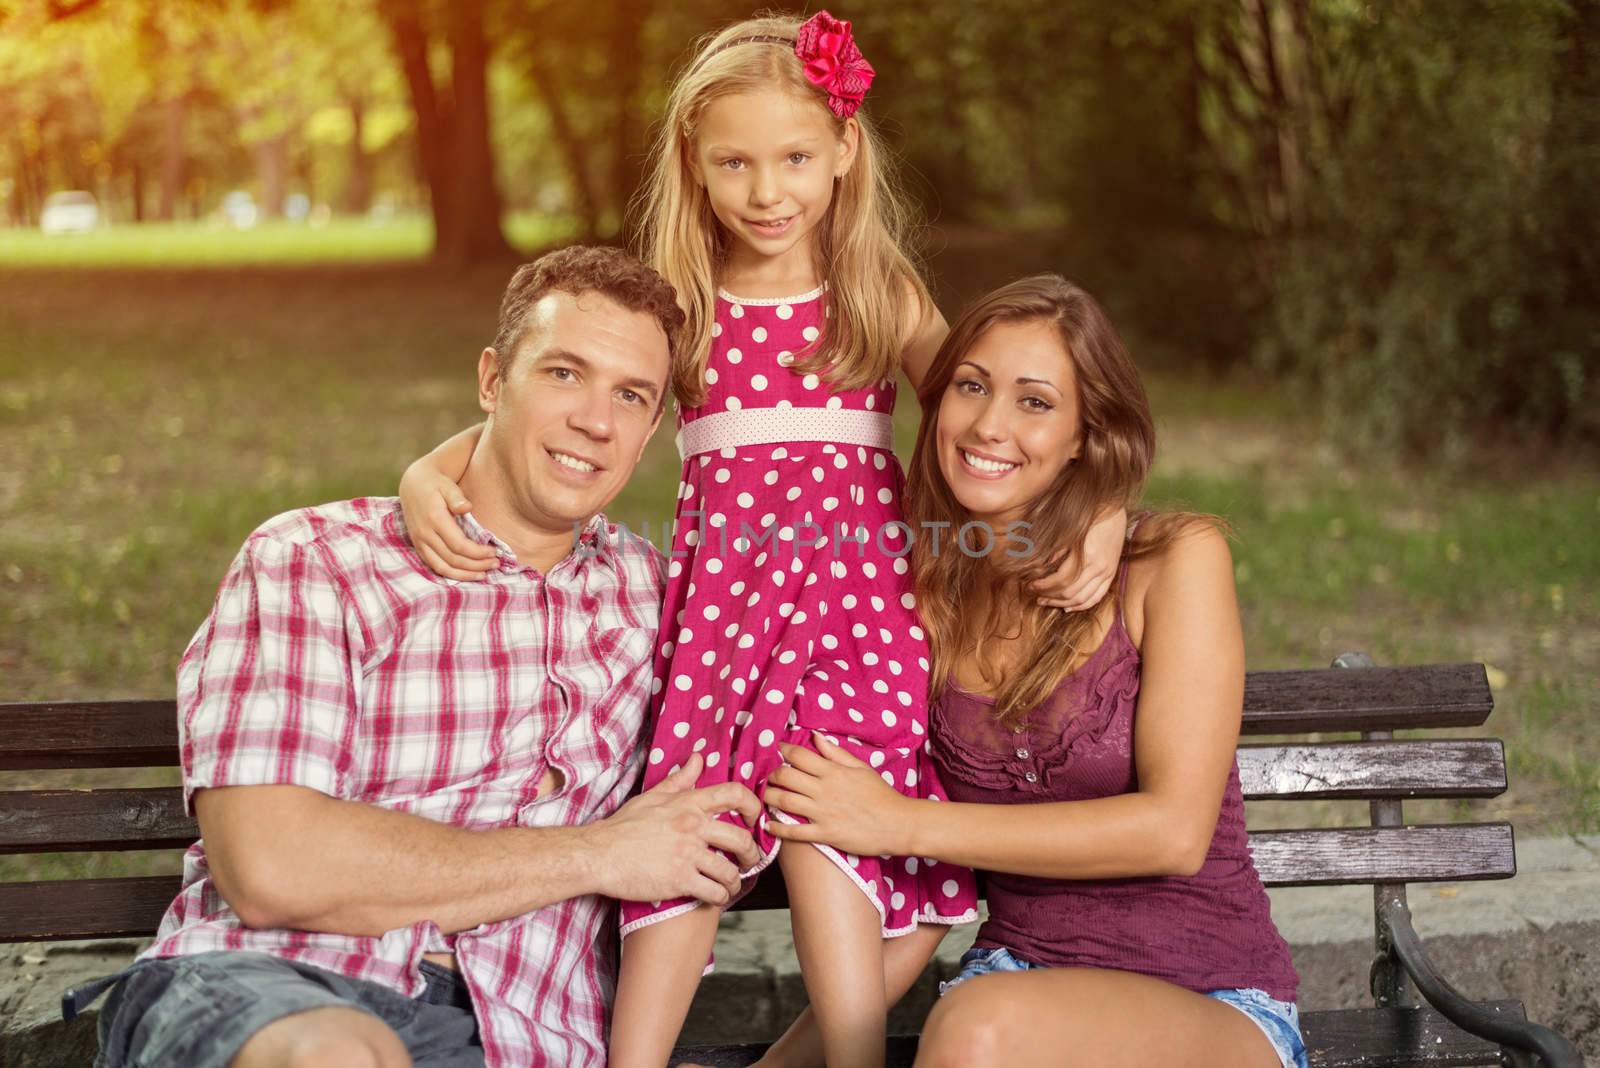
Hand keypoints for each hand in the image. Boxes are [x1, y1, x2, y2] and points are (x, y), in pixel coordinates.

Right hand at [399, 458, 496, 580]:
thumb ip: (456, 497)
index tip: (494, 551)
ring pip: (443, 567)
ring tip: (484, 574)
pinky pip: (435, 567)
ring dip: (465, 574)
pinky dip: (452, 574)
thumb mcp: (447, 485)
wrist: (413, 485)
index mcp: (434, 519)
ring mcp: (420, 542)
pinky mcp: (419, 547)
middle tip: (496, 563)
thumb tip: (467, 507)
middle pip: (453, 559)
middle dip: (477, 564)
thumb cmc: (436, 484)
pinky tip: (467, 575)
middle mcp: (425, 534)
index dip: (478, 552)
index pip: (459, 545)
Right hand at [589, 754, 761, 905]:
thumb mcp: (652, 796)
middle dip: (751, 854)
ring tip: (730, 884)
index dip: (754, 806)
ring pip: (730, 871)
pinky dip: (720, 897)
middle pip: (741, 839)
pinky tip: (715, 896)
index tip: (755, 819)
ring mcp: (688, 854)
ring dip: (735, 881)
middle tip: (748, 860)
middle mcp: (692, 827)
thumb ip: (680, 780)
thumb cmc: (622, 827)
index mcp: (688, 804)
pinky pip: (714, 891)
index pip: (734, 794)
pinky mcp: (680, 880)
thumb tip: (697, 759)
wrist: (599, 855)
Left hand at [764, 733, 913, 857]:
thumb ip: (836, 752)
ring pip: (785, 802)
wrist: (898, 824)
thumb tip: (815, 736)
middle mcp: (824, 790)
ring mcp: (823, 813)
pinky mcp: (825, 834)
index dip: (783, 750)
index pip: (799, 755)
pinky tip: (768, 826)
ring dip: (770, 798)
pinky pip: (795, 832)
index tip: (777, 750)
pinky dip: (777, 829)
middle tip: (770, 776)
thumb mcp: (861, 768)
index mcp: (833, 771)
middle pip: (786, 777)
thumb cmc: (881, 794)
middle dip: (772, 775)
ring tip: (765, 797)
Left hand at [1031, 505, 1126, 610]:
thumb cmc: (1090, 516)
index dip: (1044, 586)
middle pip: (1071, 593)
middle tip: (1034, 594)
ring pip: (1083, 599)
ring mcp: (1107, 573)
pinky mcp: (1111, 574)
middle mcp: (1099, 568)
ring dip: (1062, 603)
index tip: (1031, 585)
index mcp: (1088, 556)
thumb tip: (1043, 566)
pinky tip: (1068, 607)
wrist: (1115, 510)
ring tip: (1046, 601)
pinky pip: (1097, 597)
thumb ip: (1058, 550)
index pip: (1062, 580)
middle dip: (1050, 596)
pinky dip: (1082, 605)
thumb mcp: (1071, 530)